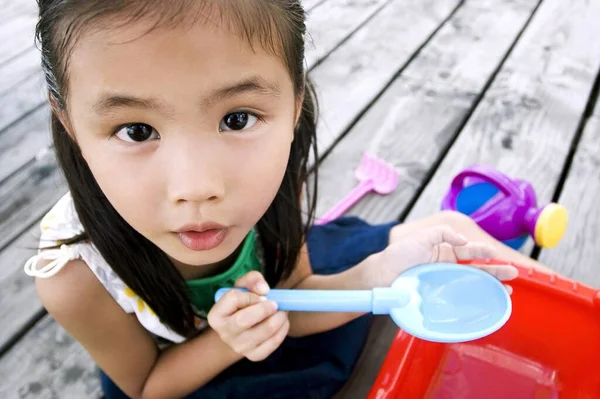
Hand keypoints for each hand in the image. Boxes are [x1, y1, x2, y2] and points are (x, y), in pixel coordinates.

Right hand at [208, 271, 289, 361]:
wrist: (243, 329)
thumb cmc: (242, 304)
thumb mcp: (243, 286)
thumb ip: (252, 279)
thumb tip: (265, 290)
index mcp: (216, 315)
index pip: (232, 299)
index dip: (250, 294)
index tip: (260, 295)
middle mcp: (224, 334)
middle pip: (244, 320)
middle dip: (265, 308)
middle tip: (276, 303)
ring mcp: (239, 347)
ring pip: (264, 331)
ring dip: (279, 317)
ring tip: (282, 310)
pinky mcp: (254, 355)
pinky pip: (273, 343)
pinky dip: (283, 329)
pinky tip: (282, 322)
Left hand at [366, 225, 517, 291]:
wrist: (382, 276)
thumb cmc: (398, 255)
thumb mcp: (421, 237)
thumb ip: (442, 233)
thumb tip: (464, 240)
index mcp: (445, 251)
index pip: (469, 250)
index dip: (482, 251)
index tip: (494, 254)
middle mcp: (449, 267)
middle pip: (477, 268)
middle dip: (496, 270)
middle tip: (514, 274)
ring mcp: (446, 283)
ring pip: (474, 284)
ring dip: (492, 286)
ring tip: (509, 291)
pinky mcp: (441, 296)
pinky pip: (462, 298)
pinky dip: (477, 300)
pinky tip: (489, 302)